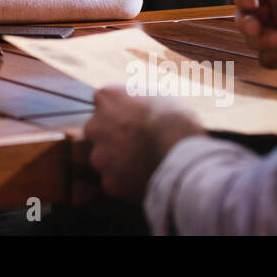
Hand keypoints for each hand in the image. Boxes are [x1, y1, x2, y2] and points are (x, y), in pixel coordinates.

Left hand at [83, 85, 204, 200]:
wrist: (181, 154)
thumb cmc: (175, 121)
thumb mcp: (156, 94)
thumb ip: (136, 99)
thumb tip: (136, 103)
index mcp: (107, 98)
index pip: (102, 103)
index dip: (119, 113)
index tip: (133, 119)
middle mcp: (95, 126)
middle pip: (97, 132)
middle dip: (112, 137)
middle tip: (137, 142)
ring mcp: (100, 156)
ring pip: (103, 159)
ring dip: (117, 161)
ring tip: (144, 162)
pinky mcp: (109, 182)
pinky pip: (114, 182)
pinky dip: (126, 182)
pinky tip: (145, 177)